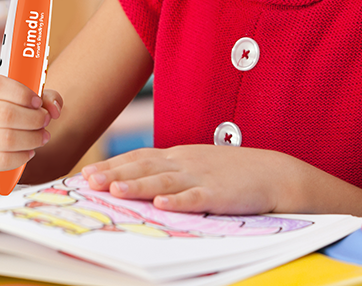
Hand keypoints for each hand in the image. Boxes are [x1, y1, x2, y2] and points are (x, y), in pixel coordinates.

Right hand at [0, 73, 62, 185]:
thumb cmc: (2, 121)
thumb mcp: (20, 103)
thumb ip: (44, 99)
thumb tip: (54, 108)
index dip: (22, 94)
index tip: (38, 102)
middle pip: (5, 114)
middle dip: (33, 119)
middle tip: (45, 122)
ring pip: (5, 139)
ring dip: (31, 139)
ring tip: (42, 138)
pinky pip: (2, 159)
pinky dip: (21, 157)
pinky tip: (29, 152)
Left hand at [80, 145, 293, 214]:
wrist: (274, 173)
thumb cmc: (233, 172)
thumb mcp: (197, 165)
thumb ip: (171, 171)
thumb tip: (139, 182)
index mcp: (179, 155)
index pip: (139, 158)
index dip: (113, 165)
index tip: (88, 174)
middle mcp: (185, 162)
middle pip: (144, 167)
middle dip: (114, 174)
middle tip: (89, 181)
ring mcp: (201, 177)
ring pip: (163, 180)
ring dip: (138, 185)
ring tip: (115, 190)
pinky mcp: (219, 194)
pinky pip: (195, 198)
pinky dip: (177, 201)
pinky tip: (161, 206)